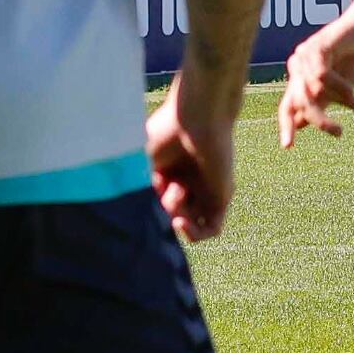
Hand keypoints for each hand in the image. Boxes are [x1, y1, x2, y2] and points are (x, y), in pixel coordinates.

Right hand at [147, 76, 237, 242]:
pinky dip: (195, 234)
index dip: (150, 206)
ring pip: (191, 225)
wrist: (197, 118)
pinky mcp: (222, 198)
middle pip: (174, 215)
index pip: (159, 203)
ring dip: (177, 219)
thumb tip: (131, 206)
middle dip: (165, 207)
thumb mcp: (144, 161)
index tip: (149, 189)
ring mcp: (206, 193)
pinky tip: (180, 222)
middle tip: (166, 186)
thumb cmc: (168, 132)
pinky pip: (211, 229)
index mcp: (170, 173)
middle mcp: (189, 184)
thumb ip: (140, 185)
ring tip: (176, 196)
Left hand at [281, 12, 353, 146]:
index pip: (287, 107)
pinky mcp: (316, 46)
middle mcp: (297, 68)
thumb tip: (302, 124)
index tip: (288, 147)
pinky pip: (322, 76)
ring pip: (313, 92)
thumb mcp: (336, 88)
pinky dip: (340, 88)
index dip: (286, 126)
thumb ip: (320, 103)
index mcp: (299, 80)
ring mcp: (304, 56)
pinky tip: (353, 92)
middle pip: (301, 103)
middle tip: (339, 133)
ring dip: (340, 102)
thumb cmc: (352, 58)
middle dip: (320, 120)